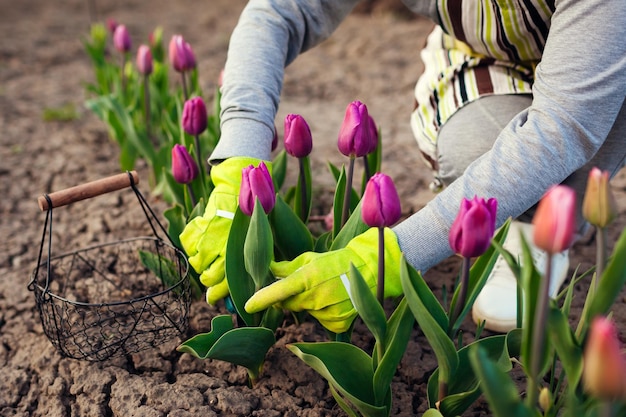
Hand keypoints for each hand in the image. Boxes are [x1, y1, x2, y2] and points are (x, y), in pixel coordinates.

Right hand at [180, 157, 268, 303]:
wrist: (239, 190)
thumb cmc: (250, 217)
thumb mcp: (254, 240)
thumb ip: (250, 262)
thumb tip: (246, 285)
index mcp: (239, 254)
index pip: (226, 283)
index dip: (218, 294)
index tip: (211, 298)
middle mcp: (223, 248)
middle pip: (207, 277)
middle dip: (207, 278)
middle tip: (208, 275)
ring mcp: (209, 238)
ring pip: (196, 262)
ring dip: (199, 261)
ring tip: (205, 256)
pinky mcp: (199, 227)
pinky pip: (187, 243)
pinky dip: (190, 243)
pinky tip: (198, 240)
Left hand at [244, 227, 403, 332]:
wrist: (368, 272)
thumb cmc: (335, 262)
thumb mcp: (310, 259)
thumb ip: (287, 268)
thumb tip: (267, 269)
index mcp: (307, 278)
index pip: (278, 291)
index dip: (262, 300)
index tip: (248, 306)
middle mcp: (316, 297)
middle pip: (289, 306)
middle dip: (288, 299)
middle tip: (301, 287)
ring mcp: (327, 313)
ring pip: (306, 313)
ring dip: (309, 305)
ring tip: (325, 291)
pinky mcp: (338, 324)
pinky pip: (321, 323)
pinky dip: (323, 314)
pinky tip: (334, 302)